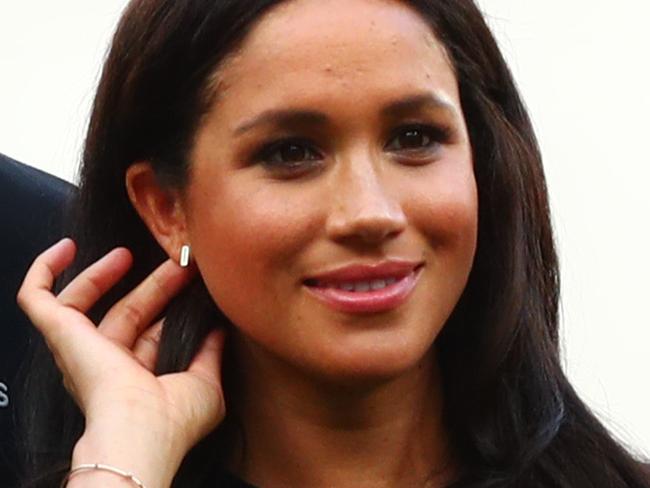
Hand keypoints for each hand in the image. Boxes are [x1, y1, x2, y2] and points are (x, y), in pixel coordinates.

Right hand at [17, 238, 225, 486]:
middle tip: (181, 263)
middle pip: (128, 311)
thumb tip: (219, 328)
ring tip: (134, 252)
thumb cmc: (173, 419)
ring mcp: (78, 347)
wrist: (141, 428)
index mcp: (136, 378)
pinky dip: (46, 270)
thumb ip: (211, 353)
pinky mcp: (59, 333)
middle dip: (155, 285)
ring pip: (89, 300)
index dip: (168, 308)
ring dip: (110, 273)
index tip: (192, 284)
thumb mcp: (205, 382)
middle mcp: (104, 364)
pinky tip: (67, 247)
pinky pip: (37, 298)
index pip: (150, 334)